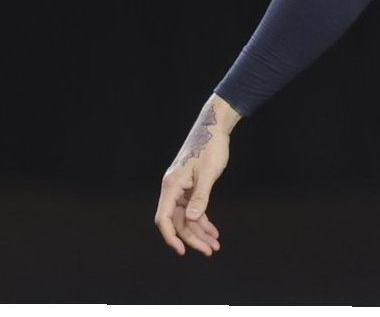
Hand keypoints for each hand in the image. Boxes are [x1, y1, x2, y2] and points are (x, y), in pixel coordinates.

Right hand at [154, 96, 238, 256]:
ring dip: (200, 232)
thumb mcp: (208, 172)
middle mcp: (173, 190)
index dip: (171, 237)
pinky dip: (203, 221)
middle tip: (210, 251)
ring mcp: (182, 189)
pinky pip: (195, 210)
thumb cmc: (211, 147)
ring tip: (214, 245)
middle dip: (193, 238)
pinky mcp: (191, 187)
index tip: (182, 251)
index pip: (165, 219)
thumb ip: (201, 195)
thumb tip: (194, 218)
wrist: (214, 128)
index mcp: (171, 186)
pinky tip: (213, 232)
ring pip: (188, 218)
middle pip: (179, 222)